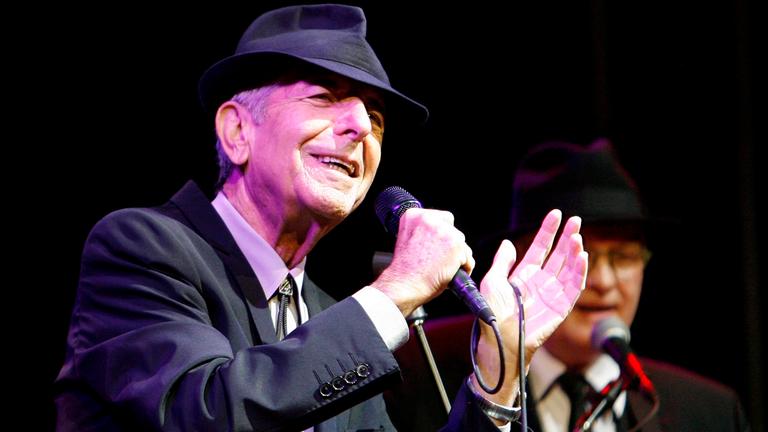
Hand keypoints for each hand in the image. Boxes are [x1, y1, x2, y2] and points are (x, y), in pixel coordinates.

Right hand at [371, 208, 473, 316]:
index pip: (439, 218)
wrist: (404, 286)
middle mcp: (429, 218)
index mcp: (413, 215)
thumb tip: (440, 234)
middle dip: (450, 244)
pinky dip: (463, 269)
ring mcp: (444, 231)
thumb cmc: (405, 270)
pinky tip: (449, 274)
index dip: (440, 235)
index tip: (435, 247)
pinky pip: (468, 258)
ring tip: (441, 268)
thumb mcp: (407, 240)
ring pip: (462, 243)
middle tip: (438, 259)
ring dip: (457, 256)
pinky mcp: (456, 245)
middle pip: (453, 229)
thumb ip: (422, 231)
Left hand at [473, 209, 587, 404]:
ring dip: (574, 252)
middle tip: (576, 220)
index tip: (555, 214)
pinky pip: (574, 287)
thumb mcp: (491, 282)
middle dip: (567, 237)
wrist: (500, 339)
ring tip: (577, 236)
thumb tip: (507, 243)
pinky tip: (582, 256)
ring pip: (568, 268)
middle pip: (558, 255)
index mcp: (523, 274)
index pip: (539, 247)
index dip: (548, 231)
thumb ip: (502, 262)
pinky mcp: (560, 307)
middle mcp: (540, 282)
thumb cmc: (491, 313)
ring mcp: (551, 294)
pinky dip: (580, 272)